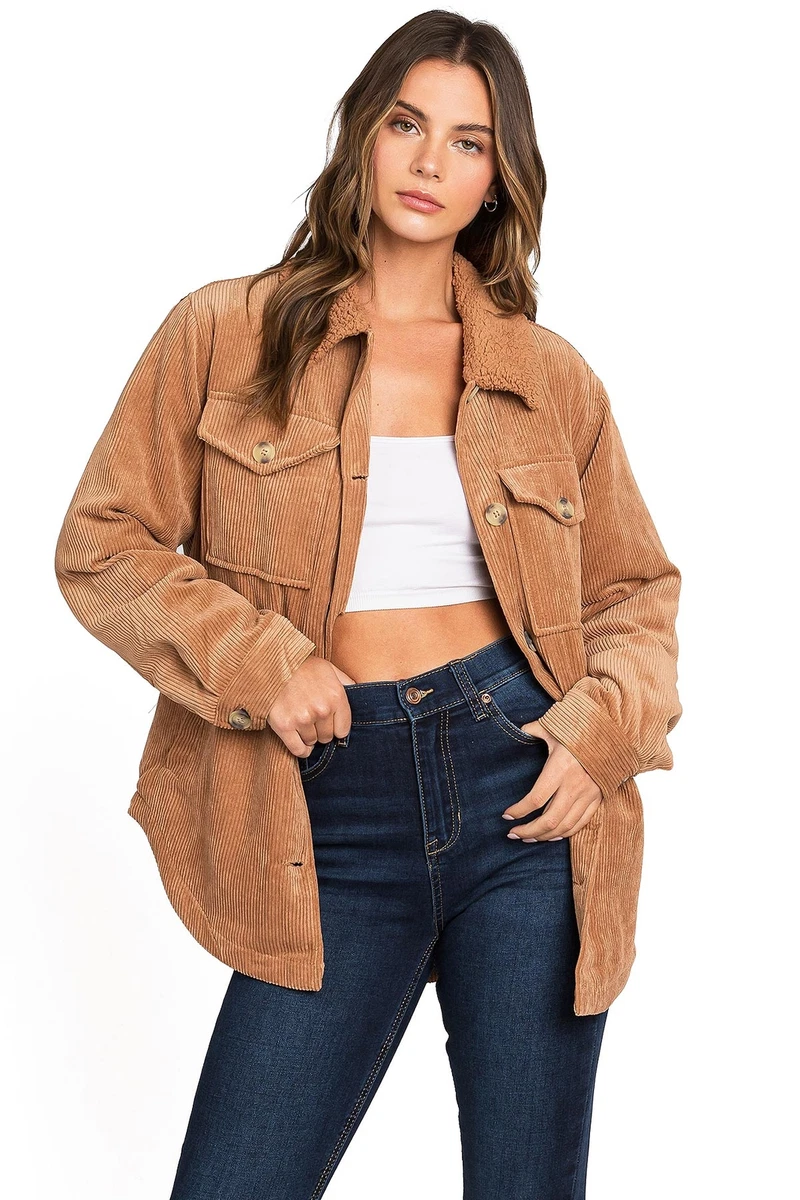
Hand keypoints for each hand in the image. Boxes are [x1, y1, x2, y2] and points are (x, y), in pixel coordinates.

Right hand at [267, 657, 355, 756]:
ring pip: (312, 742)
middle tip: (312, 720)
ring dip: (308, 736)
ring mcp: (302, 719)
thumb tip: (362, 695)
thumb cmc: (303, 666)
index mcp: (336, 696)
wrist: (272, 663)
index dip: (335, 727)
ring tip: (302, 723)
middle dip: (321, 731)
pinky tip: (300, 742)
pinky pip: (298, 749)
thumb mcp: (330, 669)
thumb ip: (347, 684)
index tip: (329, 723)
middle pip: (327, 737)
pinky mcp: (284, 726)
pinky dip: (300, 749)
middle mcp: (321, 710)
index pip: (343, 730)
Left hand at [502, 720, 601, 840]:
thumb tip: (519, 730)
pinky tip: (551, 836)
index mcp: (560, 768)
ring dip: (544, 836)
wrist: (614, 734)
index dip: (518, 811)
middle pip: (549, 820)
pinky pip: (580, 823)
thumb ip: (534, 730)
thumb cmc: (580, 730)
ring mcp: (588, 794)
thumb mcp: (554, 727)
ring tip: (529, 837)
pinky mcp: (598, 799)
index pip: (535, 799)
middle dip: (528, 831)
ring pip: (564, 826)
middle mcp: (574, 785)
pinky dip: (565, 833)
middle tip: (513, 834)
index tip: (506, 815)